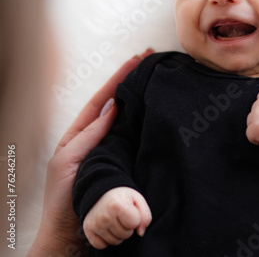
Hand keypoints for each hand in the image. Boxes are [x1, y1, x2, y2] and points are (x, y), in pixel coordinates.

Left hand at [28, 49, 153, 256]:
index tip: (135, 60)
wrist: (71, 236)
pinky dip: (146, 126)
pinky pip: (137, 141)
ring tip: (157, 80)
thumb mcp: (68, 161)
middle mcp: (99, 139)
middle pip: (118, 105)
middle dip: (132, 81)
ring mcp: (113, 151)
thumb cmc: (63, 200)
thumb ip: (89, 135)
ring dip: (142, 100)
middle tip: (150, 61)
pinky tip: (158, 117)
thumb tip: (111, 108)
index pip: (102, 100)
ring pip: (130, 121)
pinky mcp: (126, 165)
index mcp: (80, 135)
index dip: (118, 79)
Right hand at [83, 187, 151, 248]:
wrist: (101, 193)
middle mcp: (104, 217)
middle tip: (122, 216)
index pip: (134, 224)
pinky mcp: (88, 231)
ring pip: (115, 242)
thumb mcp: (137, 199)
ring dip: (118, 234)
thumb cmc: (122, 197)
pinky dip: (106, 239)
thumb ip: (145, 215)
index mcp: (117, 206)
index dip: (135, 219)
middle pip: (126, 235)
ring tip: (115, 221)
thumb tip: (141, 232)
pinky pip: (102, 245)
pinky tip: (107, 228)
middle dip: (127, 227)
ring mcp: (95, 225)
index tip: (131, 211)